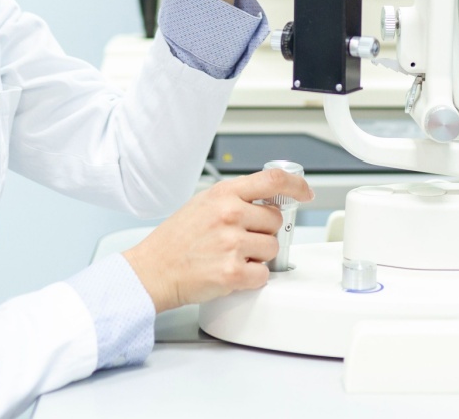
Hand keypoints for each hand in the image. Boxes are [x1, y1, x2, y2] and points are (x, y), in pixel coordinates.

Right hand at [122, 168, 314, 311]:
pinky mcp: (232, 273)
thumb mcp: (203, 203)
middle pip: (276, 221)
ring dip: (257, 257)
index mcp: (224, 194)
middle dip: (264, 232)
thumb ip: (236, 199)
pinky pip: (262, 275)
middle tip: (239, 240)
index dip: (296, 185)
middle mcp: (229, 215)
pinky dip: (251, 279)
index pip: (273, 180)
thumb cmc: (176, 240)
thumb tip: (269, 199)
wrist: (152, 271)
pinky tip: (229, 273)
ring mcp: (231, 244)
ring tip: (229, 256)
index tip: (305, 193)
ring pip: (272, 249)